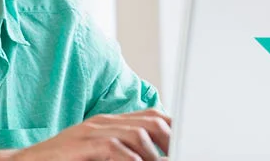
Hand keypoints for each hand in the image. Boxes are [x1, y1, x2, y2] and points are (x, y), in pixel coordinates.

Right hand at [11, 109, 170, 160]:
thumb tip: (151, 155)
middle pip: (150, 120)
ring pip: (138, 134)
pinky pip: (116, 149)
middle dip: (171, 137)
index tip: (186, 141)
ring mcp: (92, 131)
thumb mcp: (97, 154)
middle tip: (182, 152)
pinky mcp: (84, 144)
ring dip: (154, 154)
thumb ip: (122, 151)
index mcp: (109, 122)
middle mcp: (103, 122)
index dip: (173, 127)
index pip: (151, 115)